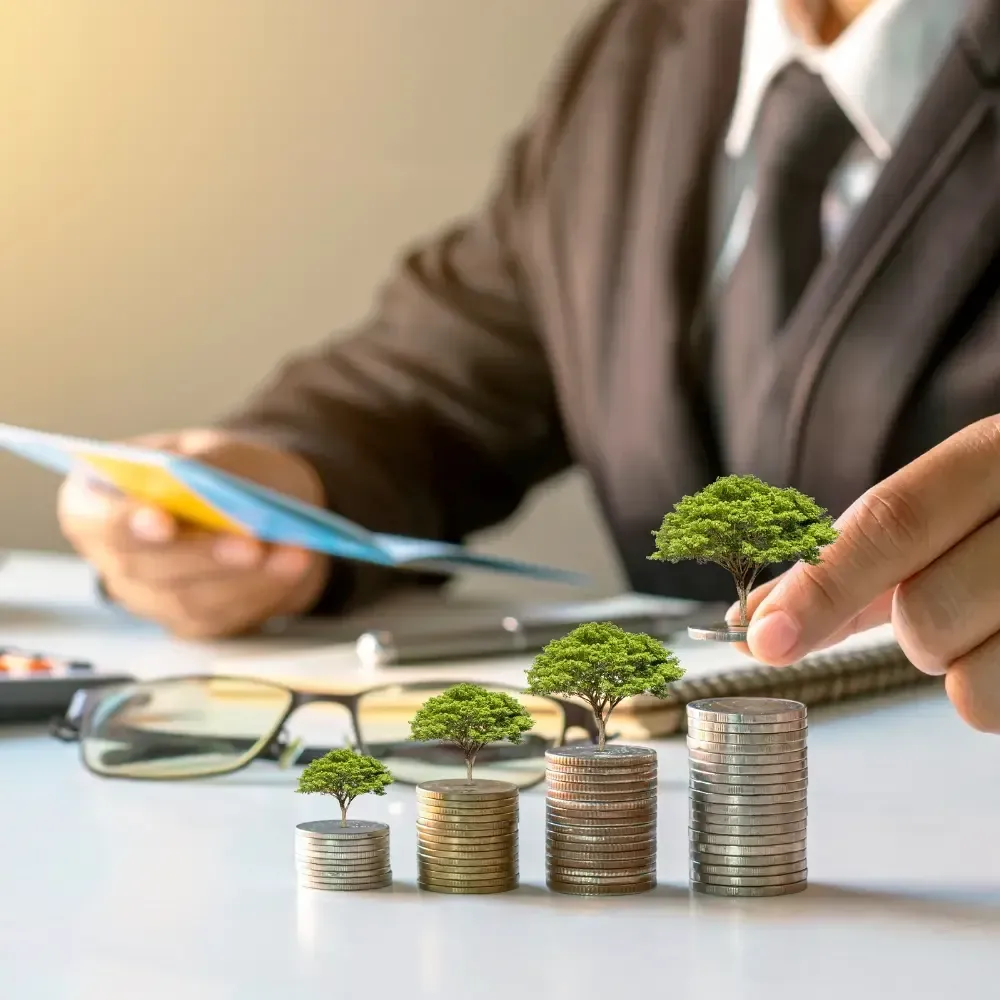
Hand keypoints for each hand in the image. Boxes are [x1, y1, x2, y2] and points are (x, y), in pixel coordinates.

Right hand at [58, 429, 330, 638]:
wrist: (262, 504)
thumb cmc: (225, 470)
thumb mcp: (213, 449)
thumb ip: (198, 462)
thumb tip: (191, 477)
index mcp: (96, 500)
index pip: (94, 519)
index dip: (123, 522)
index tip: (162, 520)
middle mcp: (115, 557)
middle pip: (145, 567)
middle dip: (203, 555)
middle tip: (249, 543)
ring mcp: (151, 597)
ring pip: (191, 599)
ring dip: (247, 577)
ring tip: (293, 552)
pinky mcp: (194, 621)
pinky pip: (226, 615)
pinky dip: (266, 589)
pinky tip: (295, 564)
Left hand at [729, 415, 999, 732]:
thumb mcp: (940, 520)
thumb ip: (846, 566)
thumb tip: (751, 619)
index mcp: (996, 454)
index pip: (893, 521)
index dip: (821, 586)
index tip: (760, 639)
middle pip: (926, 613)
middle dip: (914, 635)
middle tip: (951, 608)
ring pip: (972, 683)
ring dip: (963, 674)